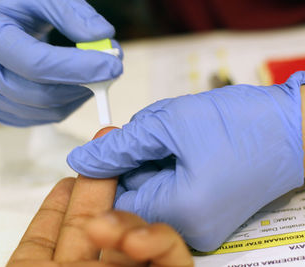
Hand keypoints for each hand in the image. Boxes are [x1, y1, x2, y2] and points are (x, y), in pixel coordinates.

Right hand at [0, 0, 122, 125]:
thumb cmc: (14, 8)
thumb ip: (72, 13)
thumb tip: (104, 37)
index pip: (36, 63)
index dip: (78, 68)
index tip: (114, 65)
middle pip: (38, 93)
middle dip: (83, 85)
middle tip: (111, 71)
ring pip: (41, 111)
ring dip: (77, 97)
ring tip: (94, 76)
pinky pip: (37, 119)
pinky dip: (63, 106)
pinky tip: (74, 87)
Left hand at [0, 128, 192, 266]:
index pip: (51, 240)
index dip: (62, 205)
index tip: (72, 175)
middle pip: (99, 233)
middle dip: (104, 191)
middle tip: (107, 154)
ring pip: (139, 246)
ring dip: (134, 214)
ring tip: (119, 184)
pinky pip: (172, 264)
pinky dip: (162, 244)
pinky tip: (138, 229)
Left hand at [67, 71, 304, 251]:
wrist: (295, 126)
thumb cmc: (242, 122)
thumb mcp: (169, 124)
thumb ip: (121, 145)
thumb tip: (83, 160)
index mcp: (180, 212)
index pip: (117, 202)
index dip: (110, 168)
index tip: (115, 141)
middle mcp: (190, 228)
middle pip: (134, 195)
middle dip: (136, 157)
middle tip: (153, 128)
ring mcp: (200, 222)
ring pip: (152, 187)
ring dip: (153, 155)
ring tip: (173, 131)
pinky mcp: (207, 209)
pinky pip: (171, 188)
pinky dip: (168, 162)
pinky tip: (182, 141)